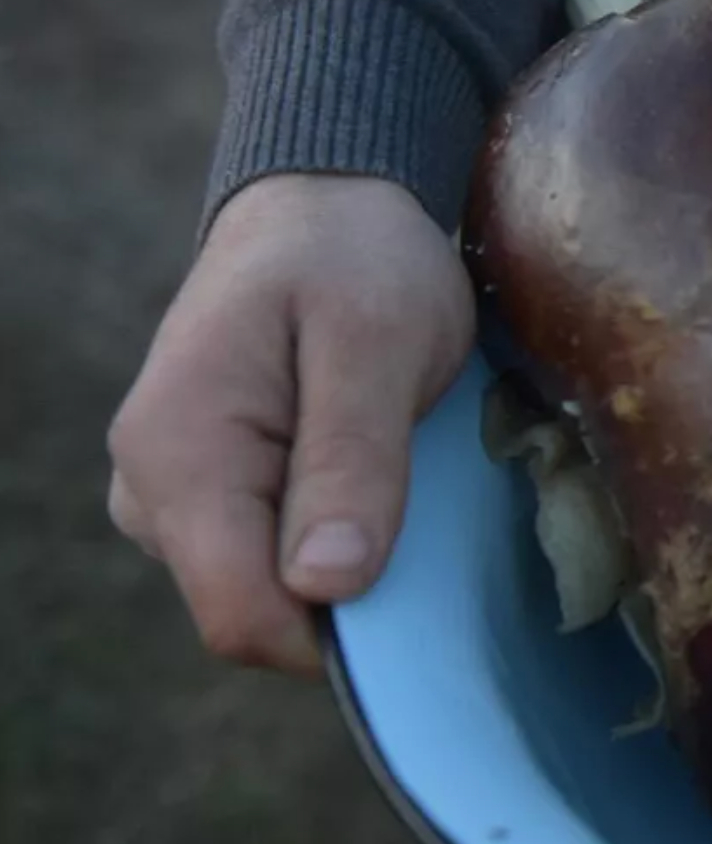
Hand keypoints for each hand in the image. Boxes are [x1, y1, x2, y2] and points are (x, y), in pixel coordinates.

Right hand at [107, 174, 474, 676]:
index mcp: (179, 454)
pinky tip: (376, 478)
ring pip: (266, 592)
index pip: (241, 615)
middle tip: (427, 507)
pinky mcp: (208, 496)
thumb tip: (323, 584)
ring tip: (401, 474)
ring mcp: (171, 497)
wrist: (324, 207)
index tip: (424, 595)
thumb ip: (351, 460)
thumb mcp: (377, 343)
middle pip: (254, 613)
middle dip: (350, 595)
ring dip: (346, 562)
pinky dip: (335, 539)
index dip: (337, 637)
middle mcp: (151, 490)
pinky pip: (271, 558)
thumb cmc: (356, 261)